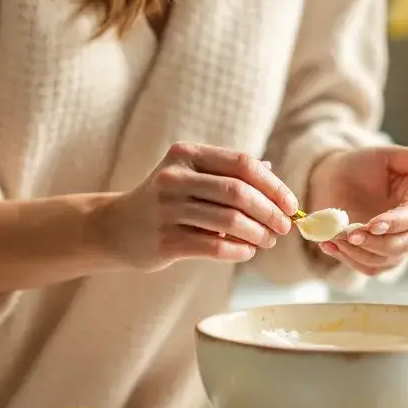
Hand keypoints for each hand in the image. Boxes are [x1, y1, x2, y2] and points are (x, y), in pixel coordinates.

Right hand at [97, 143, 297, 270]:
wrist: (116, 228)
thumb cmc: (166, 201)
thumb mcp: (191, 176)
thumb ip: (229, 173)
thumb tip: (273, 173)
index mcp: (187, 155)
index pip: (242, 164)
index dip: (273, 185)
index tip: (291, 204)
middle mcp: (174, 178)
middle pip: (238, 192)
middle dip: (269, 211)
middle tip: (284, 227)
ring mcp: (167, 209)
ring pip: (229, 221)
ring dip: (258, 234)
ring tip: (268, 241)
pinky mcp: (165, 240)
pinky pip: (214, 245)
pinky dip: (238, 250)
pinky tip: (247, 252)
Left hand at [306, 146, 407, 274]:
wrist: (334, 179)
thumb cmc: (363, 164)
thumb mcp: (389, 155)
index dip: (396, 223)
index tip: (373, 224)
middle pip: (404, 245)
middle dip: (376, 243)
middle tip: (350, 235)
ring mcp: (395, 244)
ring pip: (385, 260)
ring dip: (359, 252)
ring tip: (334, 237)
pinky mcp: (378, 257)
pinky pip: (368, 268)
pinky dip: (347, 259)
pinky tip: (329, 244)